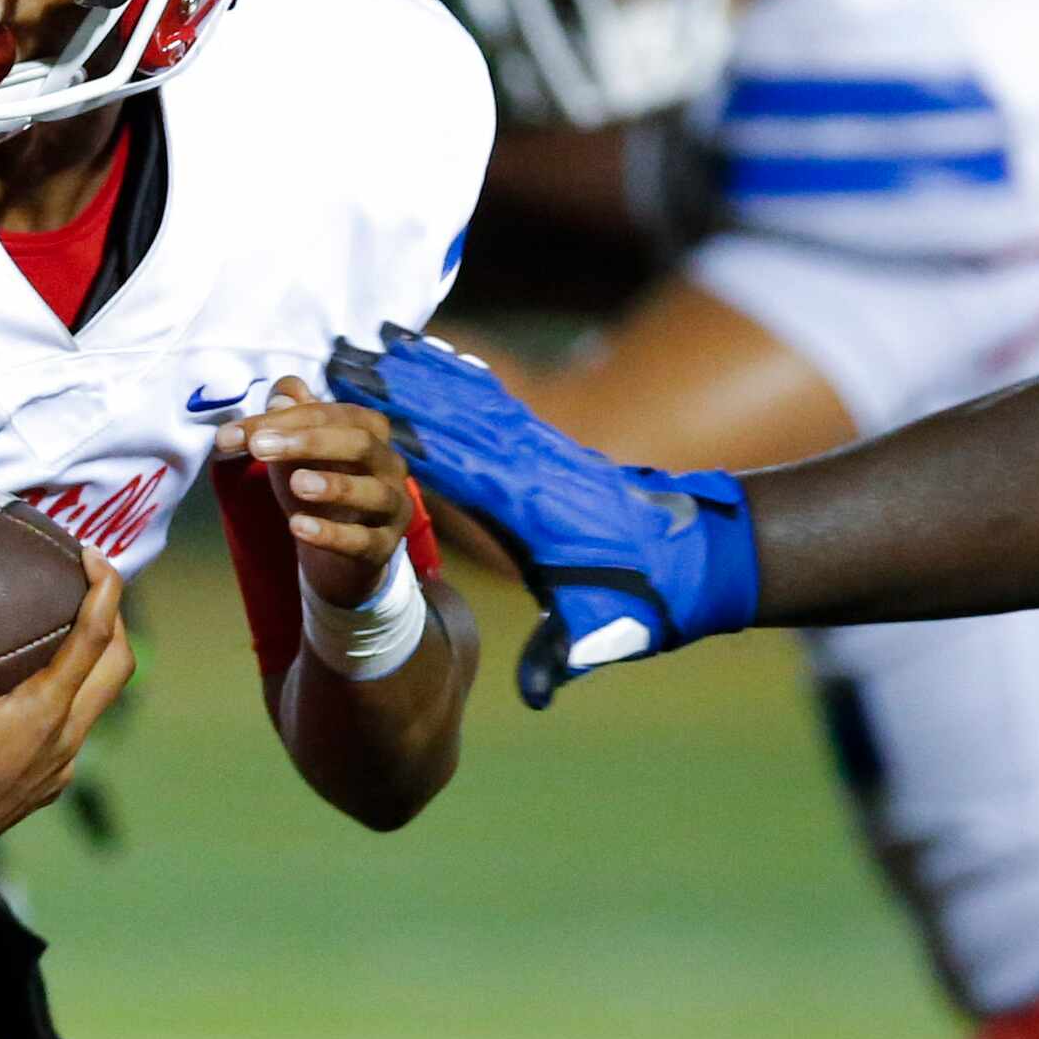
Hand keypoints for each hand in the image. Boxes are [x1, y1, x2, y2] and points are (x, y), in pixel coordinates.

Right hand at [0, 548, 133, 894]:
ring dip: (96, 659)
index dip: (103, 589)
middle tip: (89, 584)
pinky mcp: (45, 785)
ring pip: (100, 702)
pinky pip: (75, 729)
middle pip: (119, 669)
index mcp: (44, 714)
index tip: (91, 555)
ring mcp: (59, 768)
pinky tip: (35, 686)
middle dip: (114, 620)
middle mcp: (65, 742)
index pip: (96, 638)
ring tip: (67, 624)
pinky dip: (72, 693)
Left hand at [215, 374, 409, 608]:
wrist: (338, 548)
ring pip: (374, 492)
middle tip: (259, 448)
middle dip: (309, 442)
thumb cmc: (317, 482)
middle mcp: (389, 464)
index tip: (237, 434)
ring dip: (333, 485)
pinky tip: (298, 527)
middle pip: (359, 443)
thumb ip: (283, 420)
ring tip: (295, 483)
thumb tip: (279, 395)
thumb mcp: (293, 449)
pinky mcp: (383, 547)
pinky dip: (331, 533)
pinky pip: (363, 540)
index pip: (330, 414)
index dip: (285, 420)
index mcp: (369, 430)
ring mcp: (392, 507)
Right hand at [324, 324, 760, 706]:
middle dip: (395, 384)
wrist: (699, 557)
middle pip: (451, 414)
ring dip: (417, 367)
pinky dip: (455, 369)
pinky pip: (492, 396)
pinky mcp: (547, 440)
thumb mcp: (601, 635)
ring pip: (469, 395)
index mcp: (530, 508)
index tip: (361, 410)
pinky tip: (426, 350)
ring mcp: (541, 445)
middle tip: (339, 356)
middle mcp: (531, 464)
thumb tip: (535, 699)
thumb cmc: (643, 599)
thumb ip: (558, 659)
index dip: (410, 434)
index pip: (459, 464)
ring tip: (368, 340)